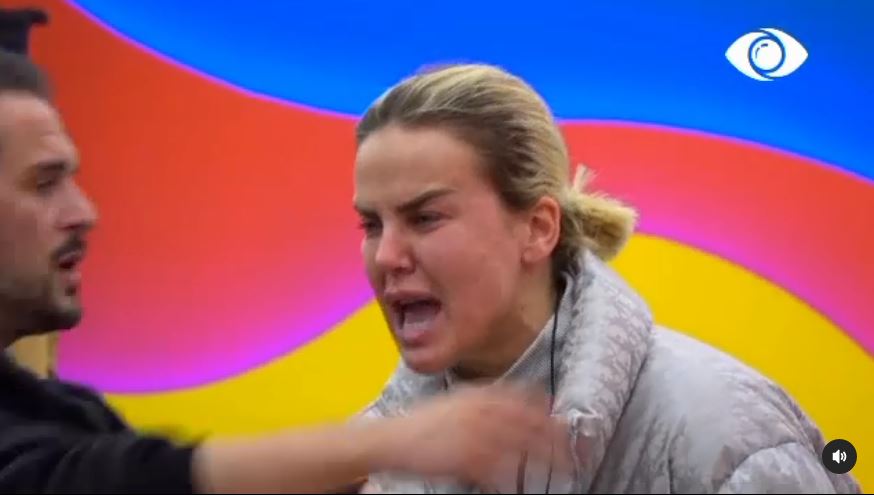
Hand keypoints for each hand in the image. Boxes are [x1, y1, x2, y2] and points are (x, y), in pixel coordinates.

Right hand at [379, 385, 570, 486]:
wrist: (393, 439)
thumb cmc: (423, 424)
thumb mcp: (454, 403)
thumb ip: (481, 403)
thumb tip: (509, 407)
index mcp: (476, 395)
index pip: (520, 396)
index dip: (543, 406)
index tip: (559, 415)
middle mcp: (478, 411)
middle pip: (527, 421)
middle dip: (552, 434)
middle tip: (570, 447)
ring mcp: (473, 434)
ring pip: (519, 446)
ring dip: (543, 457)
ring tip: (561, 467)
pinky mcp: (465, 457)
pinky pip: (497, 469)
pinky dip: (512, 477)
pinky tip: (522, 484)